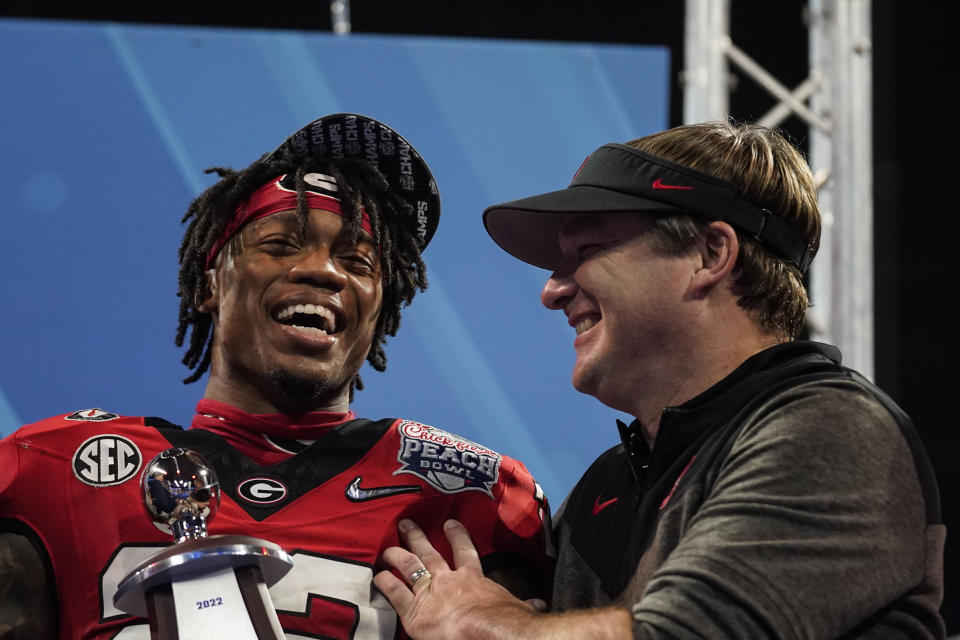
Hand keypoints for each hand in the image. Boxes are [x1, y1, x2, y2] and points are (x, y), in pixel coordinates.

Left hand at [373, 518, 541, 638]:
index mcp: (473, 578)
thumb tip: (540, 604)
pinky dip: (385, 584)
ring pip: (409, 567)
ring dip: (397, 555)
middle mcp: (448, 580)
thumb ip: (525, 603)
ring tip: (387, 547)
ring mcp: (429, 592)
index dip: (456, 536)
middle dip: (416, 537)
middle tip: (406, 524)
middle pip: (429, 553)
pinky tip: (377, 577)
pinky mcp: (415, 611)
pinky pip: (396, 594)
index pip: (465, 552)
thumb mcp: (518, 607)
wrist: (487, 630)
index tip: (450, 523)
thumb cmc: (504, 621)